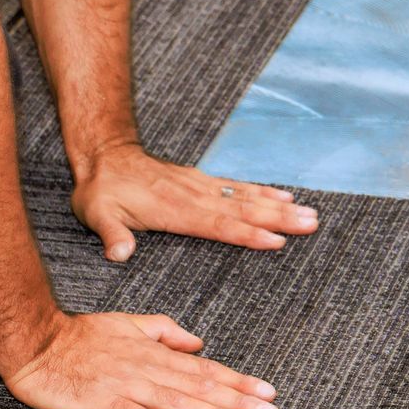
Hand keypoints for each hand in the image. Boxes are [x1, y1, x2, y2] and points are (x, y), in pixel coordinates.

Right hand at [4, 311, 279, 408]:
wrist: (34, 341)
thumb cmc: (80, 335)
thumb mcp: (128, 323)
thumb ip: (165, 331)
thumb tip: (199, 342)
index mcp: (156, 353)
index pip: (206, 369)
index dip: (239, 382)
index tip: (269, 393)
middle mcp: (148, 368)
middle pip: (200, 387)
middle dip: (238, 402)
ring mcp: (126, 385)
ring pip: (176, 402)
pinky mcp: (101, 402)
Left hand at [71, 142, 317, 261]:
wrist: (105, 154)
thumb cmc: (101, 191)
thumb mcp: (96, 213)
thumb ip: (112, 234)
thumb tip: (119, 255)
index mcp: (176, 210)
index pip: (218, 225)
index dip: (247, 234)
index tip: (276, 241)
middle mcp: (195, 197)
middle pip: (244, 210)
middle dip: (279, 219)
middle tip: (311, 224)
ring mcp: (202, 187)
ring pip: (247, 198)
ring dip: (279, 207)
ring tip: (310, 214)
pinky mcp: (204, 182)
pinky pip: (239, 188)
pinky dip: (264, 192)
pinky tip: (285, 197)